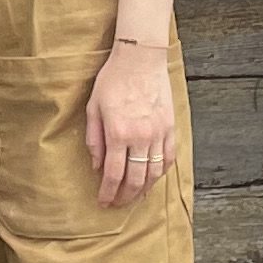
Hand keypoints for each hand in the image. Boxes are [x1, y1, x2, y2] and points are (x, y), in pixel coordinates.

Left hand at [86, 36, 178, 205]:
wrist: (140, 58)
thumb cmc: (113, 79)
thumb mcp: (93, 107)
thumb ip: (94, 139)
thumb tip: (96, 166)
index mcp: (118, 133)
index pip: (113, 174)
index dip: (108, 192)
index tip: (103, 202)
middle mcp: (140, 137)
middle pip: (135, 179)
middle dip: (125, 197)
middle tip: (118, 204)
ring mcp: (158, 133)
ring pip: (154, 173)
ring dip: (144, 190)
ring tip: (135, 197)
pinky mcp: (170, 127)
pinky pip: (168, 158)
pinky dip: (161, 173)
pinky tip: (153, 179)